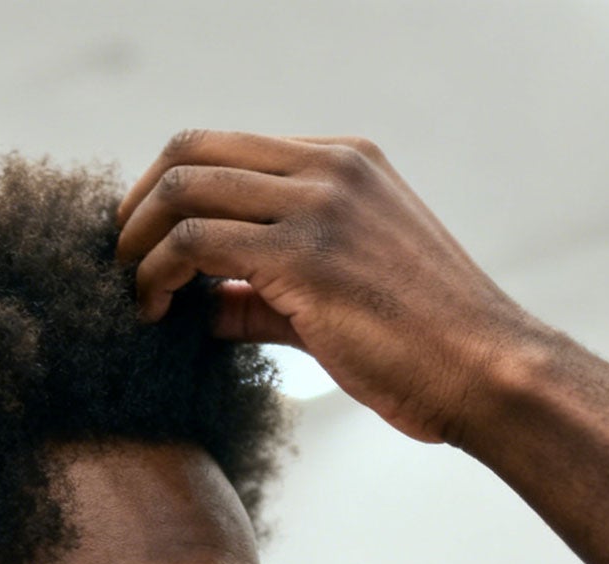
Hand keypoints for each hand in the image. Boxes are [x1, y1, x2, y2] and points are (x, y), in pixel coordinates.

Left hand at [116, 131, 551, 444]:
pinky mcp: (304, 254)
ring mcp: (318, 203)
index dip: (167, 191)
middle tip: (119, 263)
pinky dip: (155, 277)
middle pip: (188, 150)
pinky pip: (194, 244)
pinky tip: (154, 315)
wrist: (490, 372)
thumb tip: (199, 305)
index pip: (224, 147)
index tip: (146, 246)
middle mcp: (330, 167)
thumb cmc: (424, 349)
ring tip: (132, 296)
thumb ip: (265, 292)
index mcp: (345, 162)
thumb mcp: (339, 299)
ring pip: (181, 189)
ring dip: (136, 245)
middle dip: (136, 207)